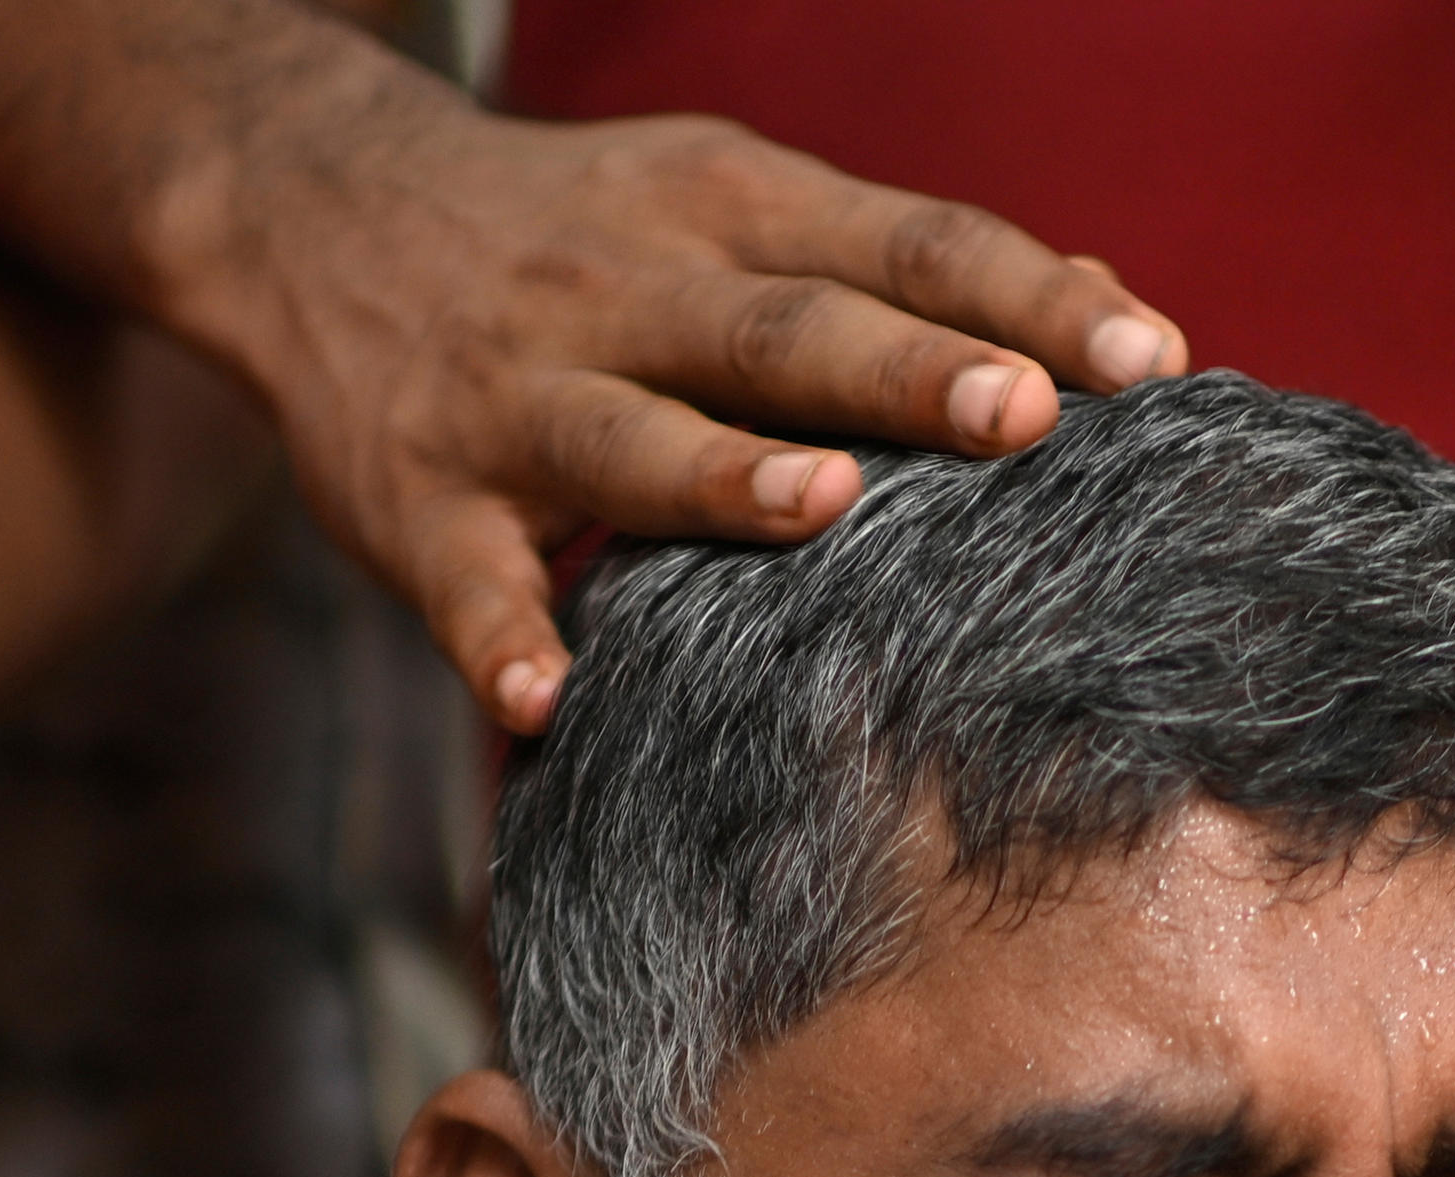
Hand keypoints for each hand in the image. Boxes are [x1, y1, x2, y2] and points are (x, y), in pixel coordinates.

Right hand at [151, 91, 1188, 731]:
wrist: (307, 203)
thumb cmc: (584, 235)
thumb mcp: (727, 200)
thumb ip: (891, 266)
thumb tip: (1112, 328)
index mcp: (725, 209)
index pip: (903, 242)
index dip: (1024, 295)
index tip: (1148, 359)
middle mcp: (625, 291)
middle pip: (784, 331)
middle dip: (906, 372)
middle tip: (1022, 414)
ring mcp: (513, 394)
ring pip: (629, 434)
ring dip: (719, 475)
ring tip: (816, 508)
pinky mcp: (416, 498)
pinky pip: (464, 579)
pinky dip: (499, 636)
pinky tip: (544, 697)